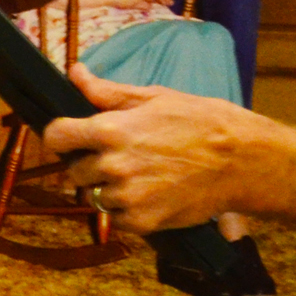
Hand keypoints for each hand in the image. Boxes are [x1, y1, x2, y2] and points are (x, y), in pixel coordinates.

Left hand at [40, 65, 262, 234]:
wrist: (240, 161)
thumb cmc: (199, 121)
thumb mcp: (153, 97)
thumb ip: (107, 92)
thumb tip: (75, 73)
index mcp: (110, 130)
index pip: (56, 136)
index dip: (60, 136)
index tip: (70, 137)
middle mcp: (113, 165)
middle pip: (74, 170)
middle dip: (89, 163)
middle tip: (117, 157)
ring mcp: (126, 197)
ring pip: (94, 196)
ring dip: (107, 188)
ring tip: (137, 176)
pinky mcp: (143, 222)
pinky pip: (115, 219)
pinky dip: (125, 210)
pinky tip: (147, 194)